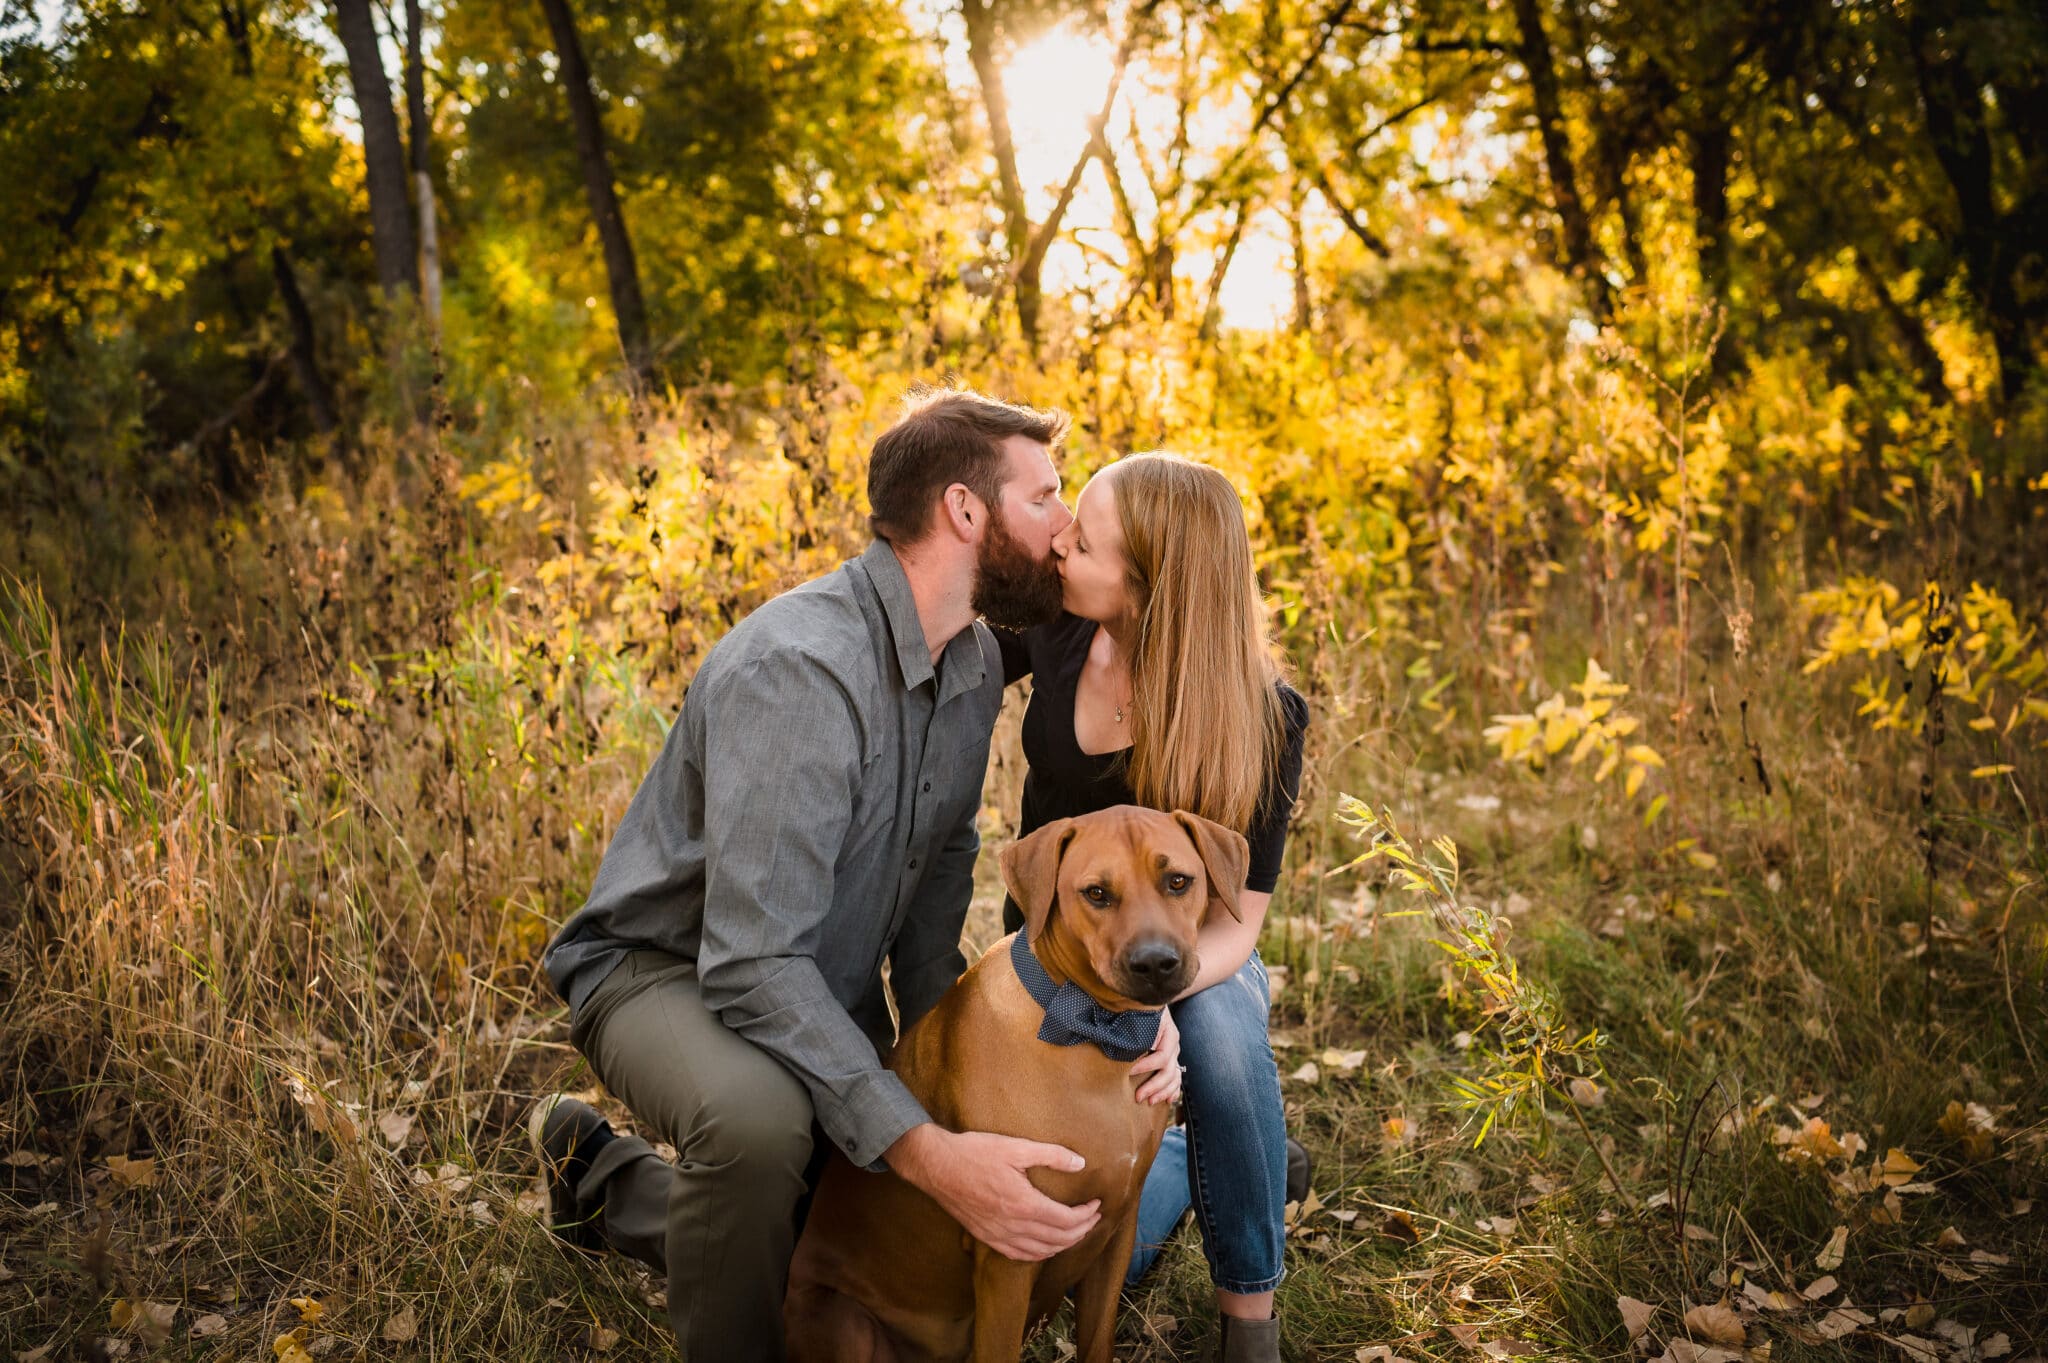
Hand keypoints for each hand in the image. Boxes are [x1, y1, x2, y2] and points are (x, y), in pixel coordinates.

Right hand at [885, 1124, 1101, 1260]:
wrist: (936, 1165)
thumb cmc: (975, 1152)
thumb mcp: (1016, 1147)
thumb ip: (1052, 1155)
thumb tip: (1081, 1163)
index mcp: (1025, 1204)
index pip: (1067, 1221)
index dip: (1087, 1215)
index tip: (1096, 1204)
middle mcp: (1013, 1226)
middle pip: (1058, 1239)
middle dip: (1081, 1231)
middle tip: (1093, 1218)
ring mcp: (998, 1235)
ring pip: (1040, 1251)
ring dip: (1063, 1245)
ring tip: (1076, 1232)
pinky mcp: (986, 1237)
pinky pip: (1019, 1255)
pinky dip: (1039, 1254)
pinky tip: (1045, 1247)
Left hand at [1130, 1006, 1181, 1105]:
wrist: (1149, 1000)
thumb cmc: (1141, 1009)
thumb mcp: (1140, 1015)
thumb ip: (1135, 1029)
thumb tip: (1121, 1045)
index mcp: (1169, 1034)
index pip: (1162, 1057)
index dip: (1146, 1066)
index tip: (1129, 1072)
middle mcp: (1174, 1045)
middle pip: (1169, 1071)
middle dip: (1154, 1086)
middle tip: (1138, 1096)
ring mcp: (1174, 1053)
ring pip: (1175, 1077)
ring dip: (1163, 1092)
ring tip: (1149, 1101)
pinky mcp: (1171, 1059)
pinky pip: (1176, 1078)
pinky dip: (1173, 1090)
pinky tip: (1168, 1100)